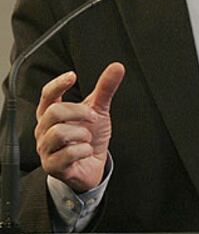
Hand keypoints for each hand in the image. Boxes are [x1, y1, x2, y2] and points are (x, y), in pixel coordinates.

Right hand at [35, 62, 124, 192]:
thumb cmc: (90, 136)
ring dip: (82, 133)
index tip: (73, 75)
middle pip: (54, 112)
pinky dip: (84, 150)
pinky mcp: (52, 166)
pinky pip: (66, 154)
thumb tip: (117, 67)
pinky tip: (87, 150)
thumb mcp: (99, 110)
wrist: (92, 165)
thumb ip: (105, 89)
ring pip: (58, 133)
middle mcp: (44, 130)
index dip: (58, 84)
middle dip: (79, 112)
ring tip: (87, 137)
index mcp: (51, 113)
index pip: (47, 94)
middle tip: (94, 117)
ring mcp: (46, 148)